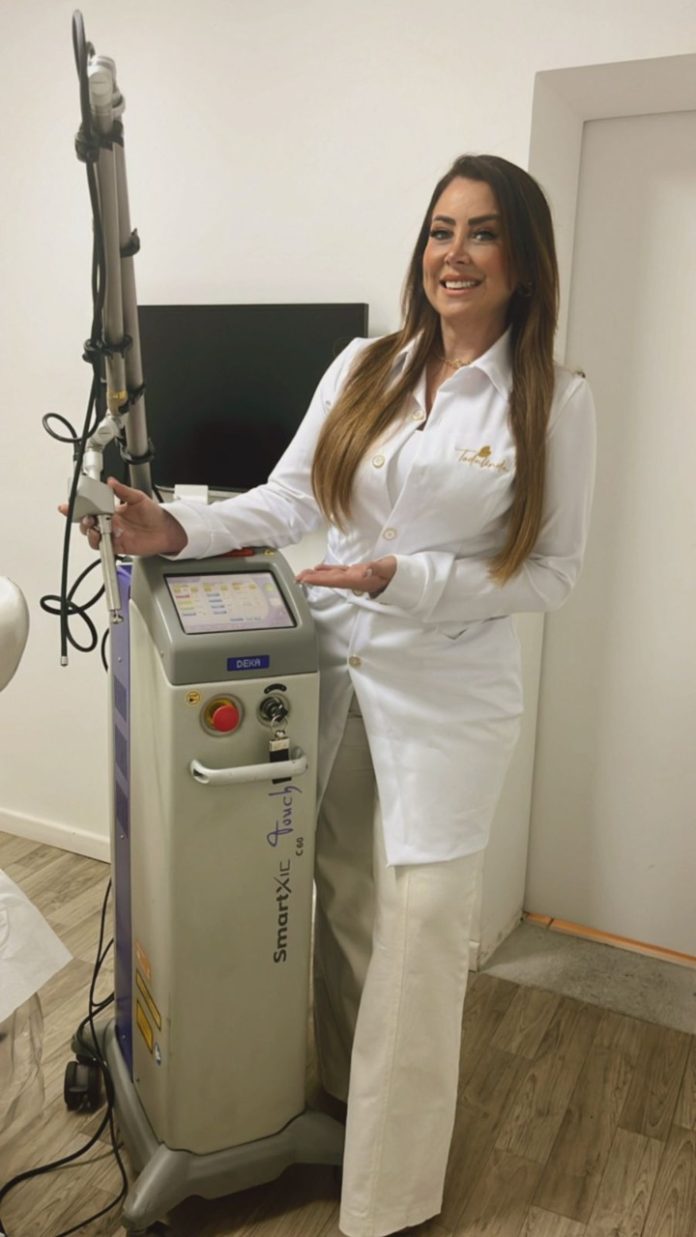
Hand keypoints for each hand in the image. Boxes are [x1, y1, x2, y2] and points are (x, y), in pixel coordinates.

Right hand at [58, 477, 187, 557]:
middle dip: (82, 520)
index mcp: (111, 509)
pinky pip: (103, 546)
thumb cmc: (153, 514)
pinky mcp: (118, 545)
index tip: (67, 506)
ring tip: (94, 525)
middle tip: (87, 516)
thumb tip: (111, 482)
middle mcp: (109, 522)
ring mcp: (112, 534)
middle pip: (87, 523)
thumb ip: (123, 490)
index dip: (76, 507)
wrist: (165, 529)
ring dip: (89, 531)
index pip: (90, 507)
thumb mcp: (138, 497)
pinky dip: (99, 541)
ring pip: (92, 535)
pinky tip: (102, 535)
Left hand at [296, 556, 396, 595]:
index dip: (318, 580)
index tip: (305, 579)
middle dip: (313, 579)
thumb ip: (378, 568)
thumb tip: (366, 569)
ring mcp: (354, 577)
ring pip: (331, 576)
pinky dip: (327, 570)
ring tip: (303, 574)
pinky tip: (319, 569)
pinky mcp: (356, 572)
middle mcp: (353, 579)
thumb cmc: (396, 573)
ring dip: (317, 576)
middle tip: (297, 578)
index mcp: (358, 579)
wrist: (404, 578)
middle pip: (329, 580)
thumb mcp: (388, 569)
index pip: (334, 580)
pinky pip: (338, 572)